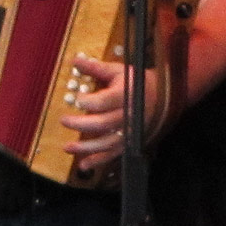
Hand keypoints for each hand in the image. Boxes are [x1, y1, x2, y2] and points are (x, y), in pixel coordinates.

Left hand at [58, 52, 161, 175]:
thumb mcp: (119, 71)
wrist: (162, 96)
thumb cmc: (137, 82)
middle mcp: (128, 115)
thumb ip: (96, 68)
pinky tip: (84, 164)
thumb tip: (76, 60)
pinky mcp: (129, 141)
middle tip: (64, 120)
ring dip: (85, 147)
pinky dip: (98, 161)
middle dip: (80, 124)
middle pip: (102, 123)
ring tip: (67, 147)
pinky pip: (113, 154)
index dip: (87, 101)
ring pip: (106, 143)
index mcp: (126, 95)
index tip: (76, 98)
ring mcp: (129, 130)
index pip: (104, 101)